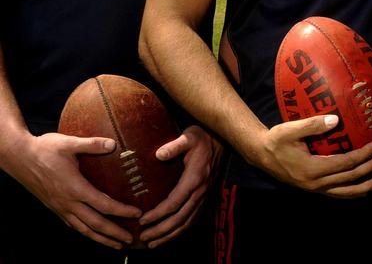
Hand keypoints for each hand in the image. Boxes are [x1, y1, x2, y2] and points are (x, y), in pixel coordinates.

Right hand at [9, 132, 141, 248]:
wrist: (19, 157)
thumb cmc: (44, 149)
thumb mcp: (69, 143)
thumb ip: (92, 144)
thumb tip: (113, 143)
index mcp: (75, 188)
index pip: (103, 205)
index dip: (122, 211)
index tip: (137, 214)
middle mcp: (68, 202)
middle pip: (95, 224)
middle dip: (114, 233)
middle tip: (131, 240)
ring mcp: (60, 207)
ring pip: (83, 229)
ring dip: (101, 238)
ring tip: (116, 245)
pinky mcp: (54, 207)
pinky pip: (72, 225)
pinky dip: (86, 232)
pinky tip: (92, 233)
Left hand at [138, 125, 221, 248]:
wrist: (221, 140)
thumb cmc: (202, 137)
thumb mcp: (189, 136)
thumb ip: (174, 146)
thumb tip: (158, 154)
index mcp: (195, 178)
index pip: (174, 203)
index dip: (158, 214)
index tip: (142, 220)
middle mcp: (200, 191)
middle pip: (180, 218)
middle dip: (161, 231)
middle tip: (143, 238)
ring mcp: (204, 196)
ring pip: (188, 222)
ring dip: (170, 235)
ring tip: (153, 243)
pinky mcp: (205, 197)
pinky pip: (193, 218)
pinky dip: (181, 230)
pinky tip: (170, 234)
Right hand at [258, 114, 371, 198]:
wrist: (260, 155)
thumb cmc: (276, 140)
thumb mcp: (291, 130)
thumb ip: (313, 125)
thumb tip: (336, 120)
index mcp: (312, 169)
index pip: (346, 163)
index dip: (364, 155)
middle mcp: (316, 183)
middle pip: (350, 178)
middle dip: (371, 168)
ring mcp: (315, 189)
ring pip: (347, 192)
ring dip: (367, 185)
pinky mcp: (314, 189)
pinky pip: (338, 194)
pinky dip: (353, 192)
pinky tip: (364, 189)